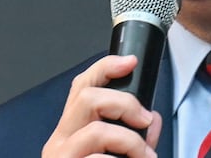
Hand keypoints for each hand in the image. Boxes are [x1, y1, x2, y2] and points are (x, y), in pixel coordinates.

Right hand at [41, 55, 162, 157]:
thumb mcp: (118, 155)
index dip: (106, 67)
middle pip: (87, 98)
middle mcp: (60, 141)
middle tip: (145, 122)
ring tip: (145, 157)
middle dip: (125, 104)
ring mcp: (61, 156)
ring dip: (131, 142)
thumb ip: (134, 136)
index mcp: (70, 132)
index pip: (81, 86)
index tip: (130, 61)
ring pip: (97, 131)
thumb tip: (151, 118)